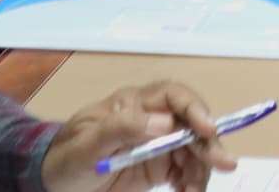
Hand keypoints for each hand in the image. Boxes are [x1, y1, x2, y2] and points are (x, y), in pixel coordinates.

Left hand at [41, 81, 235, 191]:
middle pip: (191, 124)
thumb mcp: (86, 146)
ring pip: (193, 150)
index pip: (174, 96)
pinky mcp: (159, 167)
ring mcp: (157, 144)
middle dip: (209, 143)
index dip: (195, 108)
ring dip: (202, 169)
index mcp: (134, 104)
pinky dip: (193, 182)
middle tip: (224, 165)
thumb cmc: (65, 159)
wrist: (54, 185)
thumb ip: (120, 129)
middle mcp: (152, 120)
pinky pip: (186, 171)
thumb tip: (165, 122)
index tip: (208, 129)